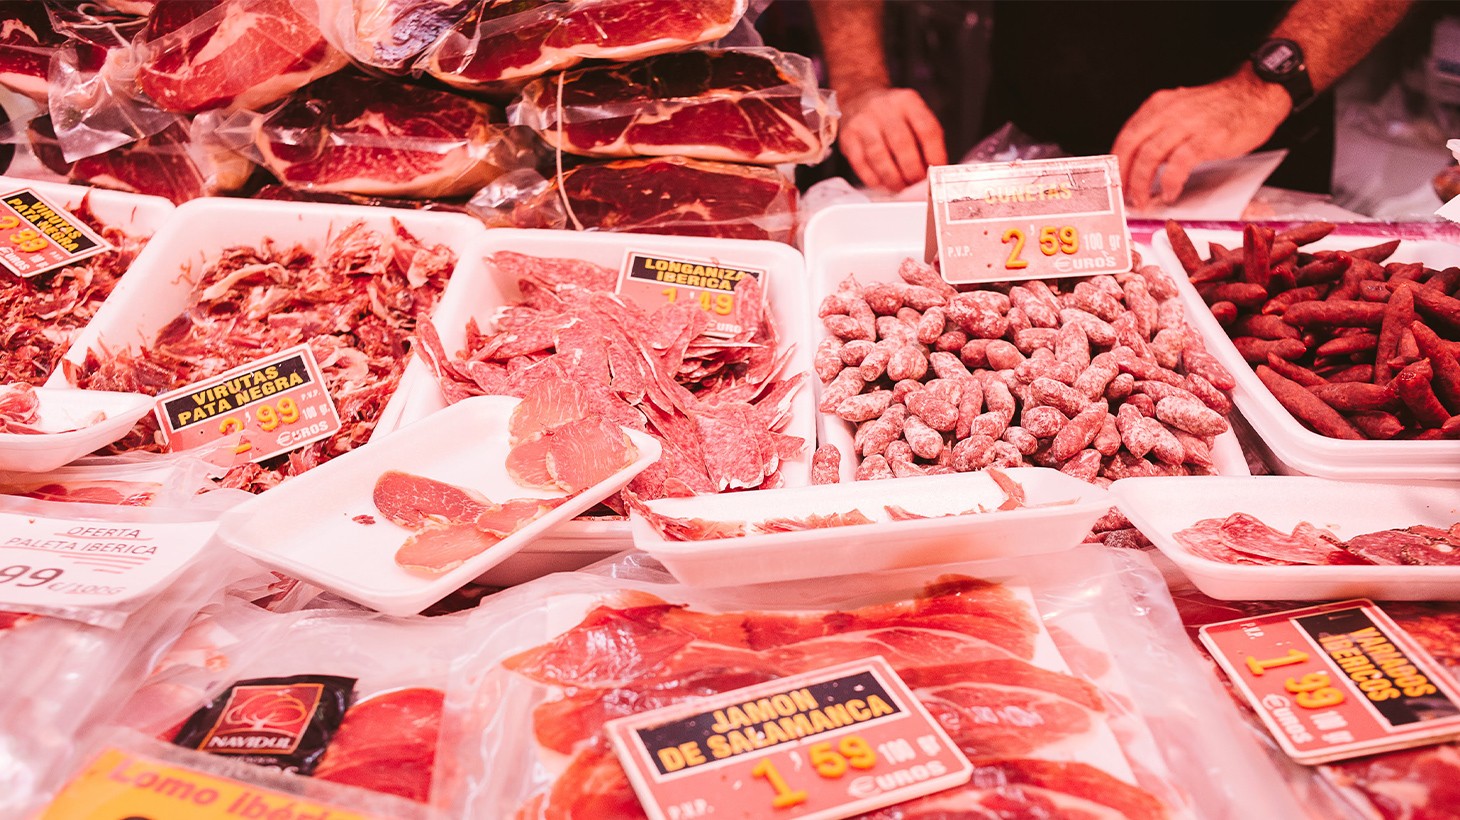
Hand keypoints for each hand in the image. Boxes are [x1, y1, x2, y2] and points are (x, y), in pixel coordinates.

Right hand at [836, 87, 946, 191]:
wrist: (859, 98)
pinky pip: (861, 164)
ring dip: (893, 178)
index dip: (935, 154)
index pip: (927, 129)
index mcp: (907, 101)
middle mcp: (884, 109)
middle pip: (902, 144)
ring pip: (880, 157)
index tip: (937, 171)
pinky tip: (882, 183)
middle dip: (912, 170)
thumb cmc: (890, 113)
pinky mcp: (848, 137)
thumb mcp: (912, 114)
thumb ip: (924, 139)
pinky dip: (873, 178)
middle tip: (916, 183)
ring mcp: (864, 122)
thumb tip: (933, 169)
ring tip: (900, 186)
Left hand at [1112, 72, 1290, 207]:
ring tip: (1143, 199)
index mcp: (1160, 105)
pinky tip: (1170, 192)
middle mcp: (1169, 111)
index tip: (1114, 180)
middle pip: (1132, 145)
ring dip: (1141, 183)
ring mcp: (1188, 124)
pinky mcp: (1208, 138)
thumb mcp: (1183, 111)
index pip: (1127, 134)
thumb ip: (1162, 130)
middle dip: (1124, 175)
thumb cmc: (1222, 107)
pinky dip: (1170, 181)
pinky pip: (1179, 163)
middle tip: (1124, 196)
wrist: (1258, 92)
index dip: (1117, 161)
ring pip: (1150, 155)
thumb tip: (1143, 162)